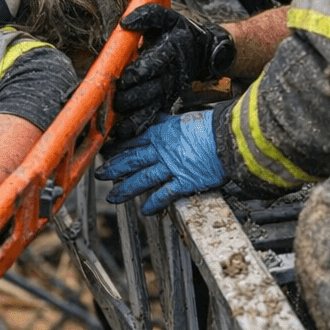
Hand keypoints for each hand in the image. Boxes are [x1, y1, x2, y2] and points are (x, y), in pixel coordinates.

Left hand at [96, 107, 228, 214]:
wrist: (229, 137)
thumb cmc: (212, 125)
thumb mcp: (185, 118)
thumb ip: (170, 122)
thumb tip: (161, 120)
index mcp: (162, 132)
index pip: (134, 141)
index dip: (119, 148)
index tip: (108, 152)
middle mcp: (162, 150)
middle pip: (132, 160)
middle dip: (114, 168)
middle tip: (100, 174)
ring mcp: (171, 167)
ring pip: (142, 178)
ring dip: (126, 189)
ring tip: (113, 196)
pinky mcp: (184, 182)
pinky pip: (165, 195)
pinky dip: (154, 204)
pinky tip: (145, 211)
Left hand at [107, 4, 232, 148]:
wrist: (201, 52)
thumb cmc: (179, 33)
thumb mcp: (167, 17)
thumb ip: (147, 15)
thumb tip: (124, 23)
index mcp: (170, 52)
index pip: (154, 64)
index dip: (139, 72)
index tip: (125, 78)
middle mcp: (169, 75)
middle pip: (148, 91)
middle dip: (129, 96)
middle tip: (113, 97)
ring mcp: (167, 91)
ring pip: (148, 107)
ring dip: (130, 116)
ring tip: (113, 123)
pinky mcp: (164, 102)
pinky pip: (149, 117)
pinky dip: (135, 126)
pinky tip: (120, 132)